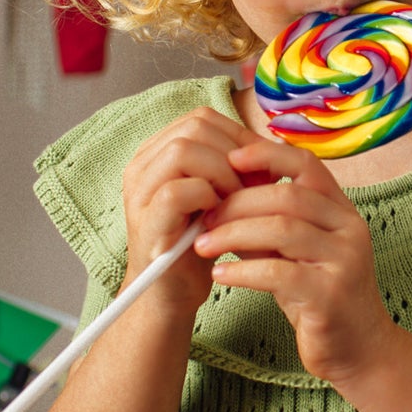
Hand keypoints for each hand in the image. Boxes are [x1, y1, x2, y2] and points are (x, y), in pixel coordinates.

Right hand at [120, 108, 254, 319]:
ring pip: (184, 151)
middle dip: (234, 154)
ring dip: (223, 174)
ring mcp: (140, 191)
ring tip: (236, 202)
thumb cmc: (198, 242)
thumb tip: (271, 150)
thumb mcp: (220, 196)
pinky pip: (179, 190)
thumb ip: (235, 168)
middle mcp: (142, 164)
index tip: (260, 167)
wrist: (172, 293)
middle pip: (194, 127)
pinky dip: (208, 199)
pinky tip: (219, 218)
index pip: (202, 118)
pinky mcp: (146, 221)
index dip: (238, 136)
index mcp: (158, 152)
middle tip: (253, 187)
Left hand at [191, 137, 395, 384]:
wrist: (358, 348)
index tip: (229, 158)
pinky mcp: (330, 295)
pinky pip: (279, 273)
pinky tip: (220, 276)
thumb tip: (221, 197)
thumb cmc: (319, 297)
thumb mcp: (294, 253)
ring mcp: (344, 261)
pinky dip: (243, 272)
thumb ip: (268, 224)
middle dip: (238, 202)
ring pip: (283, 229)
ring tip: (203, 244)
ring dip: (234, 233)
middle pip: (288, 196)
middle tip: (204, 216)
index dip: (267, 154)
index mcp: (342, 211)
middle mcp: (350, 229)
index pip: (307, 165)